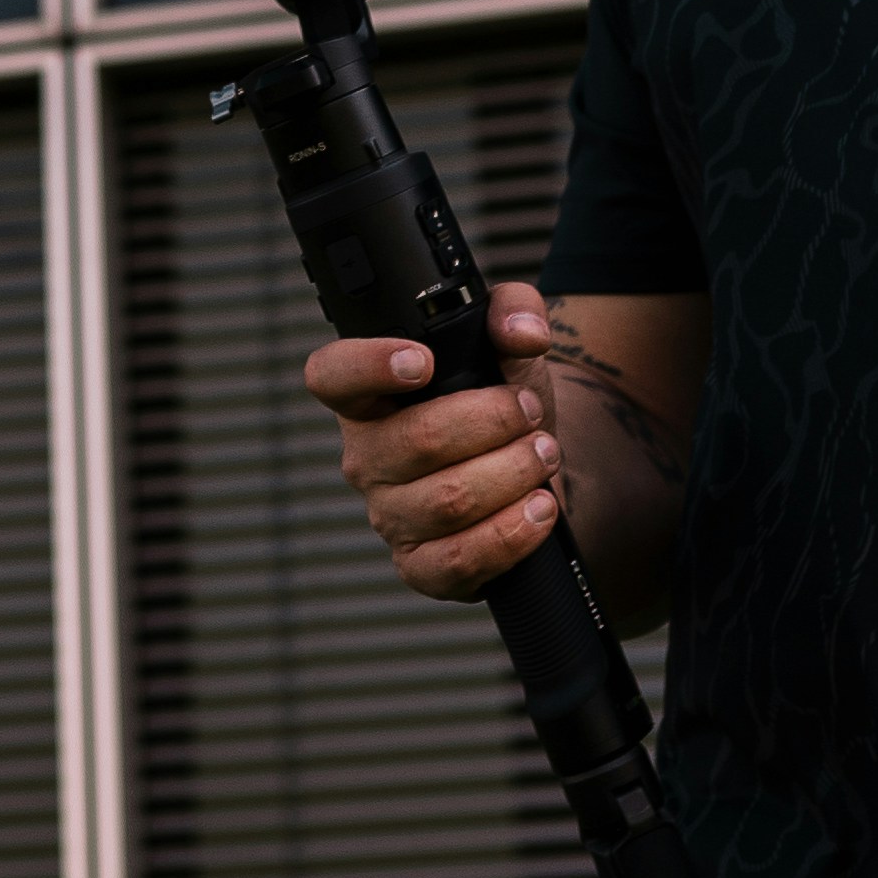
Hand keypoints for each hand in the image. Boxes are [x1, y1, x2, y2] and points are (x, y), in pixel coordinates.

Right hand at [302, 283, 568, 600]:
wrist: (535, 470)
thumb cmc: (503, 401)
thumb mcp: (510, 346)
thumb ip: (514, 311)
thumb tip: (521, 332)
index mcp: (368, 396)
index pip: (332, 375)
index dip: (367, 366)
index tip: (422, 361)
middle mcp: (367, 456)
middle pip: (418, 440)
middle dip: (492, 422)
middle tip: (530, 411)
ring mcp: (391, 516)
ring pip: (449, 500)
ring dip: (513, 473)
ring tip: (545, 454)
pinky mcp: (422, 566)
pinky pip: (458, 560)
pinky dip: (510, 534)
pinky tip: (539, 508)